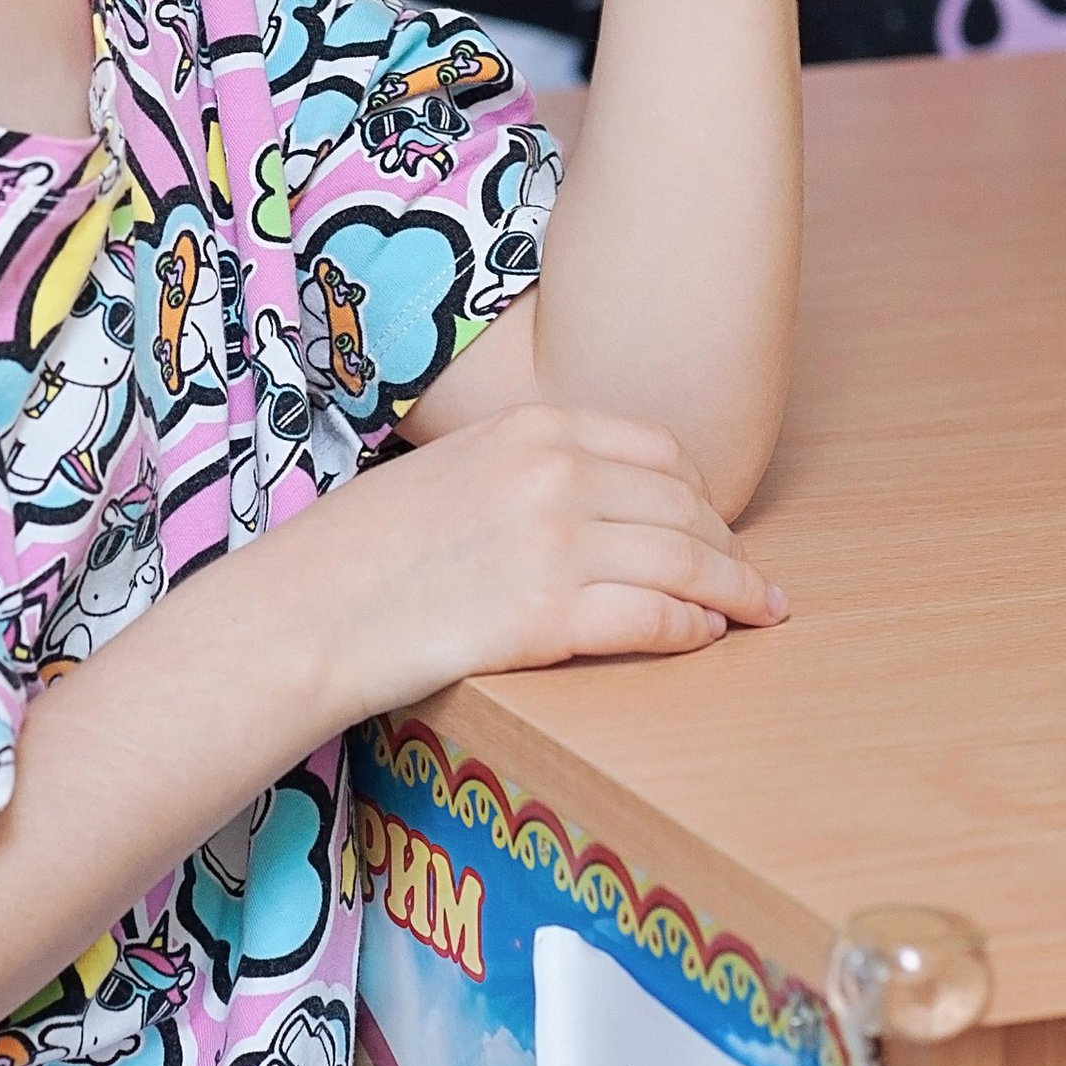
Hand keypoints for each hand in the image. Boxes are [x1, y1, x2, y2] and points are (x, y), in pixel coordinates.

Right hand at [316, 401, 785, 717]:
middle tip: (753, 580)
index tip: (717, 525)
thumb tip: (604, 509)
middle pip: (686, 505)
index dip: (702, 494)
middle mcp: (554, 472)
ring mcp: (555, 540)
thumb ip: (529, 473)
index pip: (658, 451)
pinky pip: (656, 617)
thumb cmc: (368, 549)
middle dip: (731, 546)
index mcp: (531, 427)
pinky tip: (704, 638)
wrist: (310, 609)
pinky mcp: (550, 613)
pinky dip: (692, 629)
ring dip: (733, 592)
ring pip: (686, 561)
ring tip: (756, 614)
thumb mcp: (455, 471)